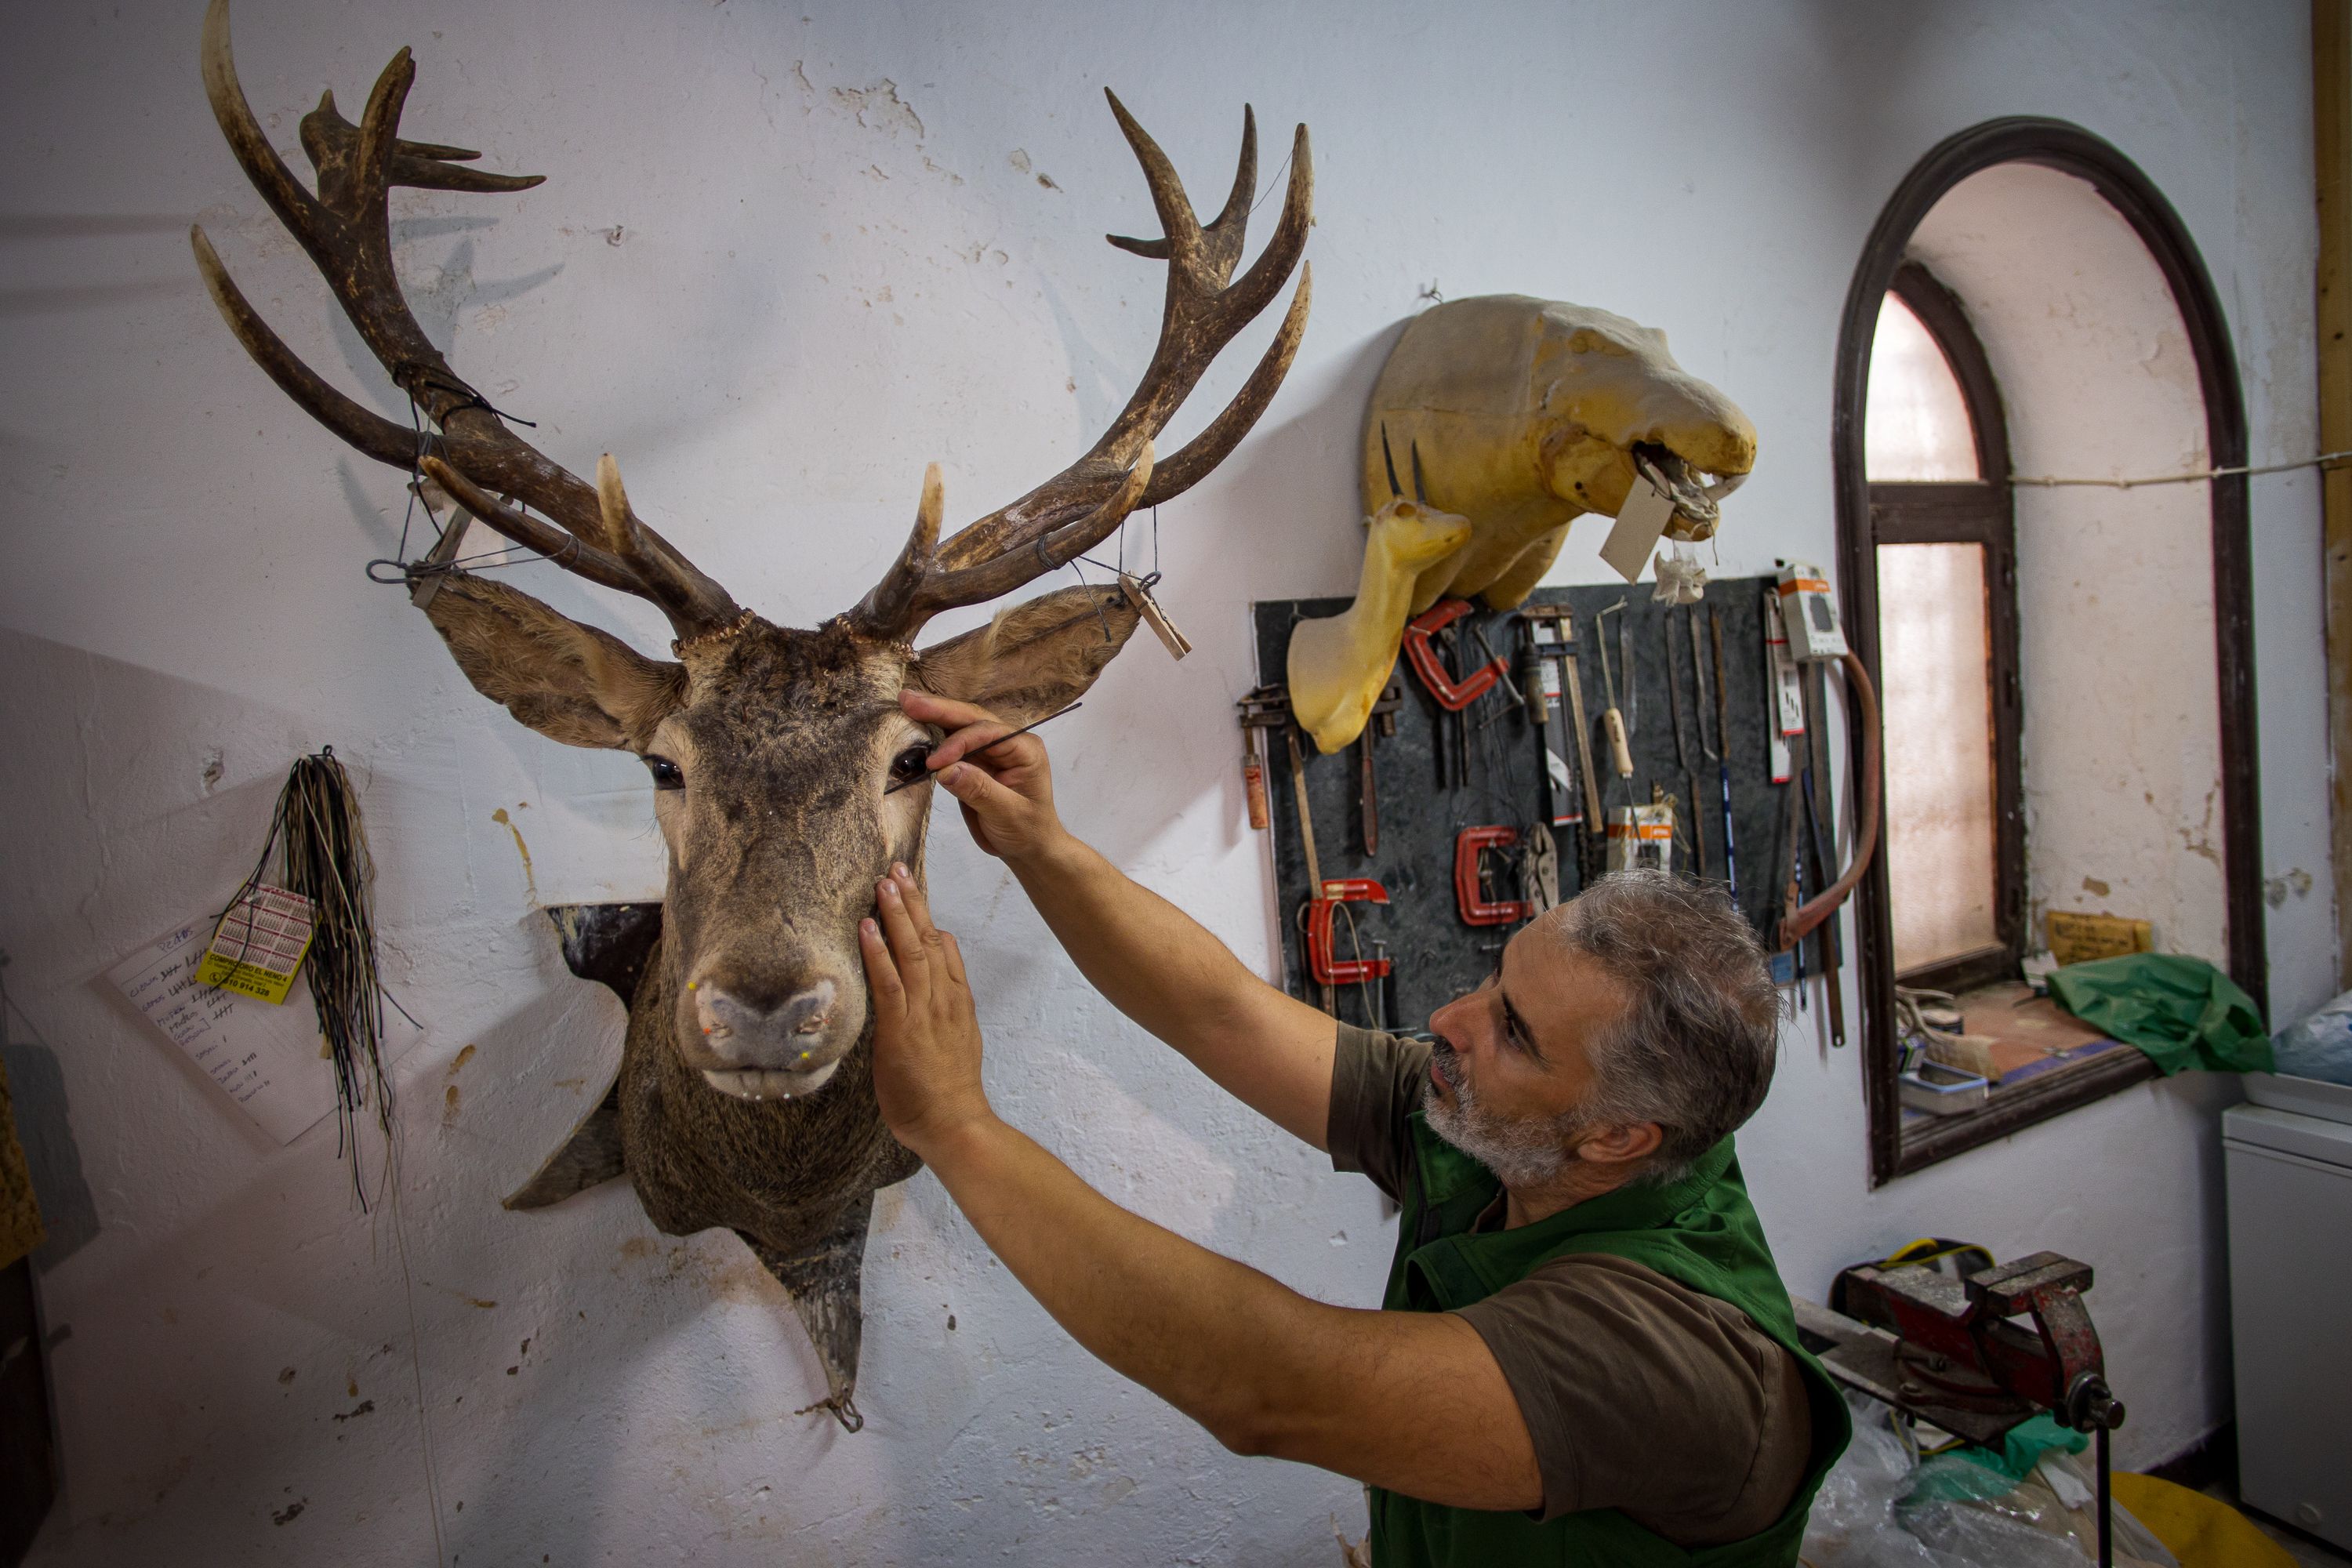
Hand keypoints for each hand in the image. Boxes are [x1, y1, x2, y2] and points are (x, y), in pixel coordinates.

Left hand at [860, 862, 992, 1154]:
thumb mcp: (957, 1043)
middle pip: (928, 939)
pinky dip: (876, 951)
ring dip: (896, 914)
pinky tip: (867, 927)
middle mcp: (943, 998)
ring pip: (911, 950)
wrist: (955, 1122)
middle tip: (897, 869)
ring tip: (883, 883)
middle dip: (912, 902)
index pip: (944, 948)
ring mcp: (923, 1011)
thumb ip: (947, 1014)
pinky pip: (888, 981)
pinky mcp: (901, 1027)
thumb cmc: (950, 1093)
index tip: (914, 892)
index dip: (927, 918)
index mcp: (957, 1001)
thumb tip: (937, 995)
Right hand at [899, 689, 1065, 862]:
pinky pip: (951, 744)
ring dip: (932, 716)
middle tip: (908, 701)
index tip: (934, 762)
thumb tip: (946, 770)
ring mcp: (989, 751)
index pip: (987, 733)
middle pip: (971, 719)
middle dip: (940, 710)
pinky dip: (932, 736)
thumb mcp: (1008, 814)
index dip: (958, 742)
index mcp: (1024, 749)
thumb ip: (979, 790)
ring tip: (906, 704)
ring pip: (959, 726)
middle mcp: (1007, 743)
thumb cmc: (1027, 830)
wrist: (1028, 847)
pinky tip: (914, 725)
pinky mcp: (973, 762)